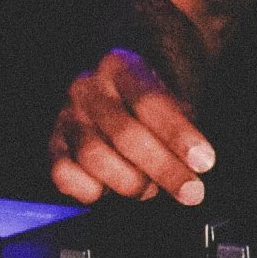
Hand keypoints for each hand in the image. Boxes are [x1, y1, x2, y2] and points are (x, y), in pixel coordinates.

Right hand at [48, 49, 215, 205]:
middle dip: (163, 168)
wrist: (115, 91)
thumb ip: (180, 125)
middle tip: (191, 191)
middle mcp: (87, 88)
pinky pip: (64, 175)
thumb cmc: (149, 101)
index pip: (150, 102)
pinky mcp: (53, 146)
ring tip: (151, 187)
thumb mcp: (172, 98)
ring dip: (131, 182)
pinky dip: (90, 190)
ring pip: (95, 158)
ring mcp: (66, 117)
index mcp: (120, 66)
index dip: (178, 135)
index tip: (203, 161)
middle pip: (125, 134)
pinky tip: (109, 190)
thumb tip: (195, 162)